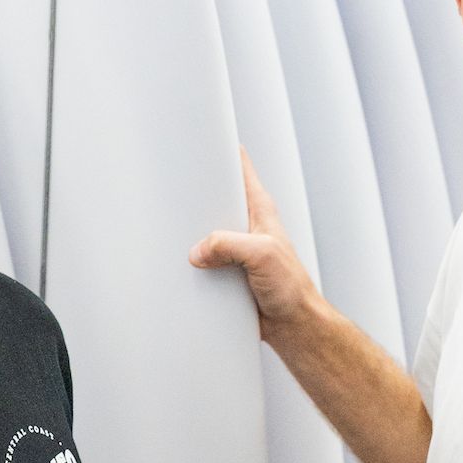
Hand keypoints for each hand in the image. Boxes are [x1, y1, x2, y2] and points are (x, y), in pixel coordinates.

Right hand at [189, 148, 316, 338]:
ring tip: (169, 229)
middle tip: (170, 187)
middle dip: (193, 192)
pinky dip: (190, 260)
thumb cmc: (291, 287)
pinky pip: (202, 258)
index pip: (239, 166)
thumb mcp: (261, 255)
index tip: (198, 138)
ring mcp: (235, 247)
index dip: (220, 149)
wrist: (292, 324)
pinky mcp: (226, 270)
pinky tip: (178, 262)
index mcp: (258, 209)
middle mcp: (245, 224)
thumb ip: (228, 245)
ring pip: (203, 229)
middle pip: (213, 196)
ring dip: (189, 232)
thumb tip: (198, 249)